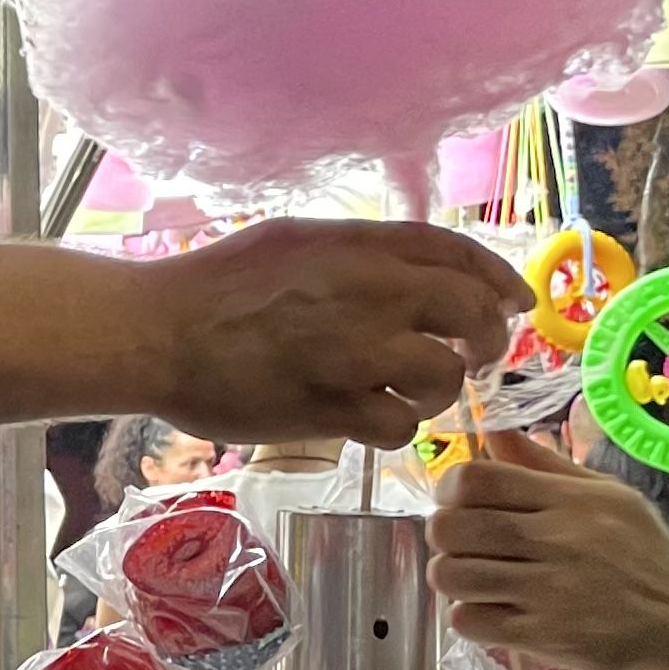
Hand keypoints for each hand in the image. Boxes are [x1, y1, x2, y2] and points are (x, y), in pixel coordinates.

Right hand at [144, 220, 528, 449]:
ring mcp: (349, 352)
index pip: (458, 253)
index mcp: (356, 246)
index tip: (515, 302)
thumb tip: (408, 267)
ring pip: (442, 375)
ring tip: (415, 395)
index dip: (499, 279)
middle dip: (488, 338)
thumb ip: (354, 251)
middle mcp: (365, 293)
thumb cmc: (210, 285)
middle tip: (477, 357)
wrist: (153, 332)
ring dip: (441, 390)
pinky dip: (398, 429)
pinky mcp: (327, 407)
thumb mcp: (290, 240)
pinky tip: (376, 423)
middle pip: (469, 313)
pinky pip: (397, 426)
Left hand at [429, 430, 668, 669]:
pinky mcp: (544, 637)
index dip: (450, 490)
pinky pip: (468, 620)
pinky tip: (496, 611)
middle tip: (468, 546)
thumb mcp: (607, 496)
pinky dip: (471, 616)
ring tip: (479, 580)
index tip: (462, 504)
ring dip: (454, 578)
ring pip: (450, 575)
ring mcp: (548, 592)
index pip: (475, 479)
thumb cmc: (644, 554)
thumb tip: (492, 432)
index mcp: (571, 500)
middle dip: (446, 537)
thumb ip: (544, 465)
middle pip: (450, 527)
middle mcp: (558, 541)